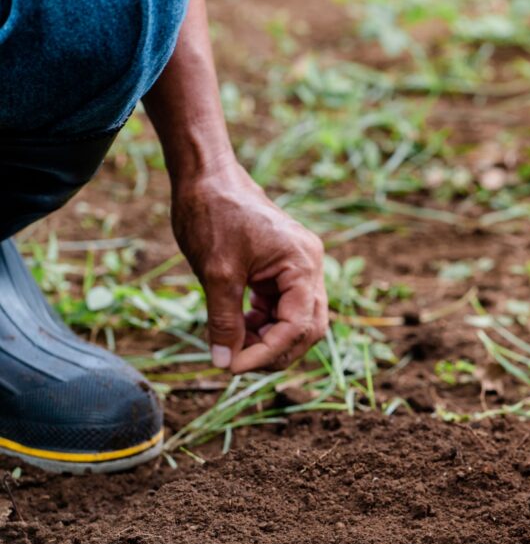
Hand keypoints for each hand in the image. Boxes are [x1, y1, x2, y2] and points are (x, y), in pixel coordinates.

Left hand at [171, 157, 327, 373]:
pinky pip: (282, 307)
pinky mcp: (283, 269)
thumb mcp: (216, 273)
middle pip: (308, 328)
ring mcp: (299, 268)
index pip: (298, 325)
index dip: (268, 352)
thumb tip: (224, 362)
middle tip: (236, 364)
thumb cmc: (213, 214)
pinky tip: (237, 326)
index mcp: (303, 264)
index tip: (233, 367)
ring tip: (232, 344)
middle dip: (275, 351)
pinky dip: (262, 323)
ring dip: (267, 339)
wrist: (206, 176)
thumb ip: (224, 320)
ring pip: (296, 321)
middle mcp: (310, 266)